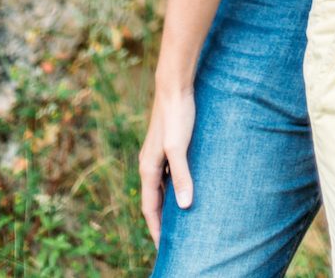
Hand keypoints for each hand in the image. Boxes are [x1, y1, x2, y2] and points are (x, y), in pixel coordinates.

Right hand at [139, 85, 195, 247]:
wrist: (174, 86)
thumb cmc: (177, 115)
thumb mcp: (179, 147)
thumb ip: (182, 175)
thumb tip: (184, 206)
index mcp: (148, 168)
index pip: (150, 208)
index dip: (156, 229)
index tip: (163, 248)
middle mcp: (149, 163)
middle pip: (153, 200)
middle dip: (160, 221)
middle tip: (171, 241)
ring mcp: (157, 154)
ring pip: (160, 187)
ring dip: (167, 204)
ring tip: (178, 221)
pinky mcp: (167, 145)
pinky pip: (167, 174)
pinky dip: (173, 187)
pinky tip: (185, 188)